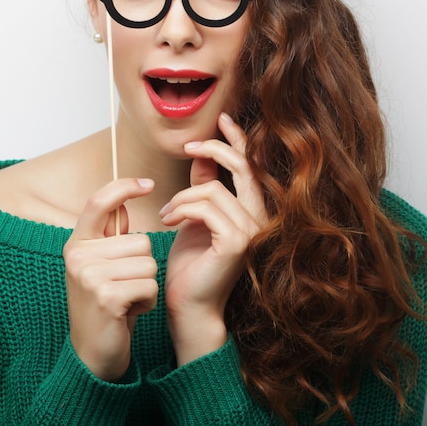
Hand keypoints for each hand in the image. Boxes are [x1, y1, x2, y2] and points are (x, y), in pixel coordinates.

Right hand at [63, 178, 157, 381]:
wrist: (92, 354)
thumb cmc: (105, 304)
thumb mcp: (102, 266)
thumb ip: (110, 237)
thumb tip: (123, 203)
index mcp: (77, 244)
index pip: (99, 202)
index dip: (124, 187)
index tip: (147, 183)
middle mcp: (78, 256)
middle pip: (141, 241)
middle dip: (143, 266)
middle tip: (123, 287)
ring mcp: (90, 276)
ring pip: (149, 263)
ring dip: (146, 285)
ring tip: (125, 300)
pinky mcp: (106, 296)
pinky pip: (149, 286)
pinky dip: (147, 302)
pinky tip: (128, 313)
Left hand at [160, 113, 267, 364]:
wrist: (189, 305)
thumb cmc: (192, 265)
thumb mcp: (195, 217)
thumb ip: (202, 187)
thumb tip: (200, 157)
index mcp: (252, 210)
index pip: (251, 167)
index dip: (238, 140)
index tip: (222, 120)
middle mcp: (260, 218)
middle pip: (242, 167)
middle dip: (214, 149)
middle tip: (189, 147)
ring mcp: (252, 230)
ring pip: (213, 189)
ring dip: (182, 197)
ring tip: (166, 213)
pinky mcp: (236, 240)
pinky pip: (205, 206)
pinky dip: (181, 209)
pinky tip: (169, 222)